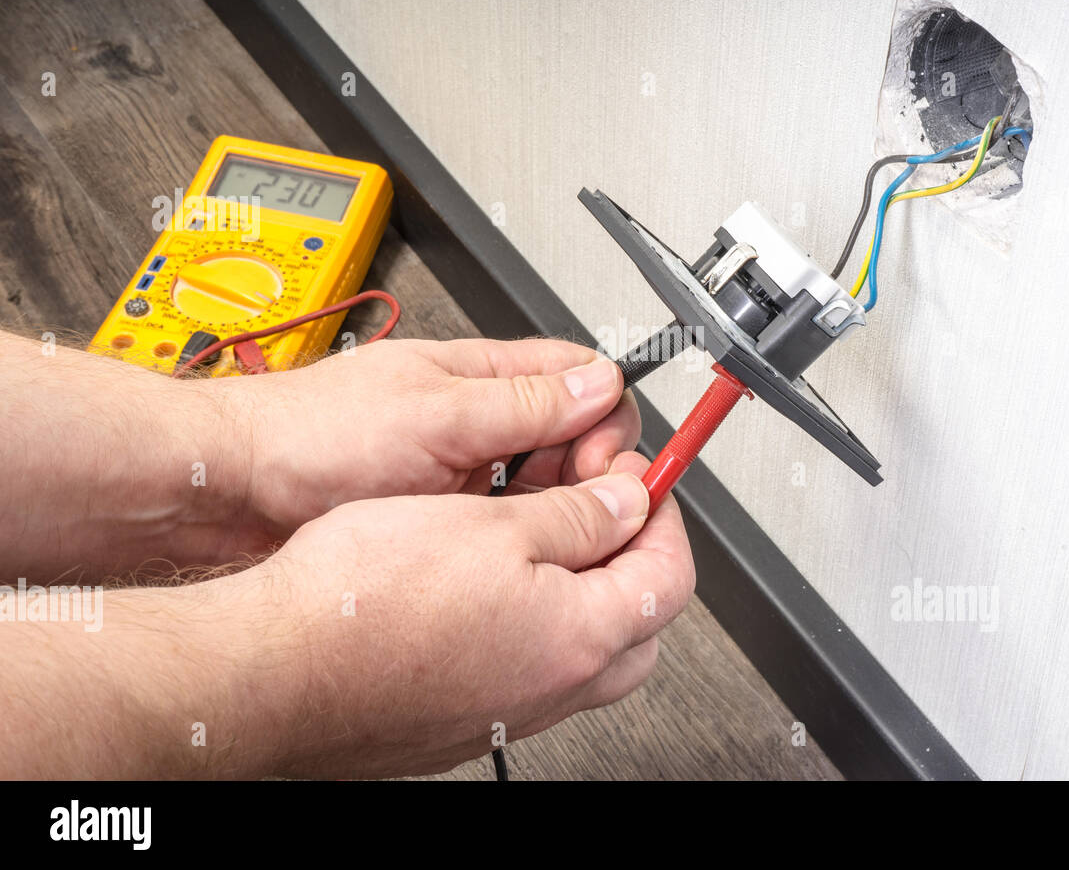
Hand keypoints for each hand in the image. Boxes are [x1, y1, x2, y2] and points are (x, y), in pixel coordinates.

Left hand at [223, 337, 638, 540]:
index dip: (607, 419)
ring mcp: (459, 462)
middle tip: (585, 510)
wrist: (233, 490)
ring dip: (556, 505)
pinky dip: (518, 530)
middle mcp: (477, 414)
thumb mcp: (433, 418)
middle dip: (589, 470)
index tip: (604, 465)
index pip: (582, 377)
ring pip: (542, 480)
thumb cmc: (310, 437)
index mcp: (483, 373)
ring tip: (546, 534)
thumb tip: (599, 383)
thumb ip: (521, 404)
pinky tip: (511, 551)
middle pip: (572, 432)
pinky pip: (503, 516)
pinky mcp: (440, 507)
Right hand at [235, 450, 691, 777]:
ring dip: (576, 586)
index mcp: (579, 638)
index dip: (662, 514)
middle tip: (601, 505)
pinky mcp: (459, 717)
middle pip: (635, 619)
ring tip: (532, 529)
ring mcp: (505, 710)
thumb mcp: (490, 524)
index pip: (669, 577)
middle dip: (630, 555)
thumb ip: (577, 516)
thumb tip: (627, 503)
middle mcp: (552, 688)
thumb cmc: (364, 603)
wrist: (272, 671)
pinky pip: (523, 666)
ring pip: (579, 646)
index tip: (638, 478)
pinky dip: (527, 620)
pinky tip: (481, 582)